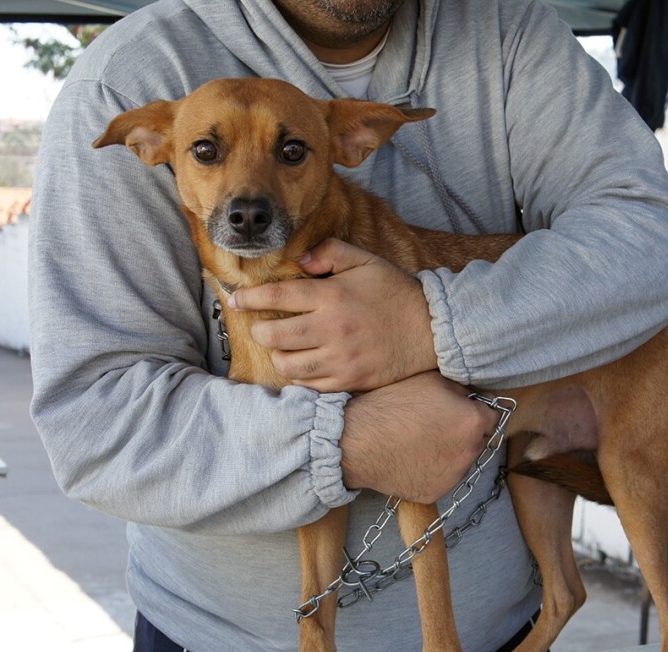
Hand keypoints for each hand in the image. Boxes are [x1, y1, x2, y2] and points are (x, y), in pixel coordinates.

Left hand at [227, 238, 436, 392]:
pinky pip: (309, 383)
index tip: (236, 299)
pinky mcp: (349, 380)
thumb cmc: (396, 292)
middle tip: (262, 325)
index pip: (277, 296)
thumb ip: (330, 253)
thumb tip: (299, 262)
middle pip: (274, 334)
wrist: (432, 330)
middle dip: (259, 328)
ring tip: (281, 346)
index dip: (249, 298)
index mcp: (333, 296)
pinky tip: (302, 363)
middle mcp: (332, 329)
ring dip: (277, 354)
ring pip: (287, 364)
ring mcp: (340, 359)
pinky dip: (299, 374)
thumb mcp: (366, 261)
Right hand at [340, 371, 496, 502]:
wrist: (358, 442)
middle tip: (440, 425)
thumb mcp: (432, 380)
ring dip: (452, 452)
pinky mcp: (436, 493)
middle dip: (466, 432)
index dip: (477, 411)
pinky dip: (434, 469)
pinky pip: (443, 478)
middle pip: (479, 440)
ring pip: (462, 461)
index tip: (463, 410)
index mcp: (473, 422)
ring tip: (423, 441)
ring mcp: (453, 476)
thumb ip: (460, 389)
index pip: (493, 417)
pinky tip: (414, 457)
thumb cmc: (392, 406)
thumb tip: (471, 396)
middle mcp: (470, 453)